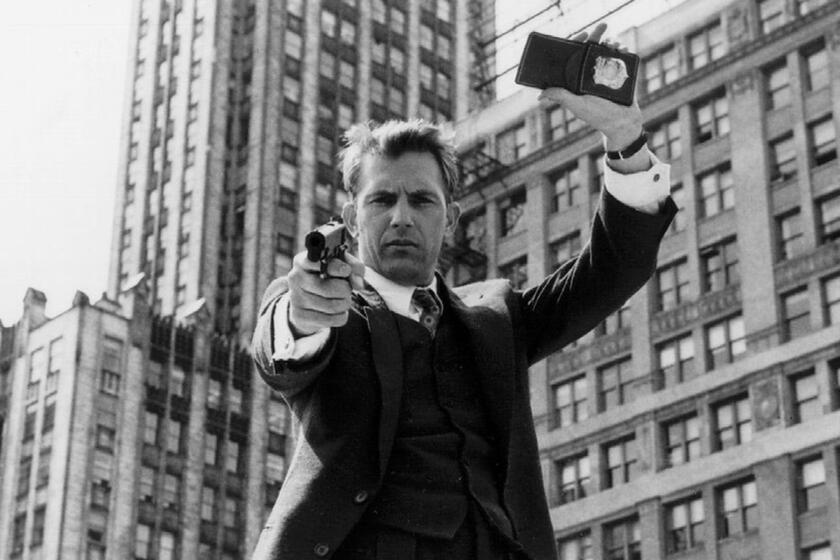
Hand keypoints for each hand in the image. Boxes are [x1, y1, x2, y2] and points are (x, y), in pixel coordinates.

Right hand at [287, 251, 365, 336]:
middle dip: (345, 290)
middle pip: (329, 288)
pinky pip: (331, 320)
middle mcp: (295, 278)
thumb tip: (358, 283)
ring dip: (345, 303)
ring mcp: (296, 298)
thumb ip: (354, 267)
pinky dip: (341, 316)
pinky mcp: (300, 316)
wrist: (307, 301)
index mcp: (303, 261)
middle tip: (347, 289)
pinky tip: (337, 311)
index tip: (346, 271)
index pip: (319, 263)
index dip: (337, 267)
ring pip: (332, 306)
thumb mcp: (340, 265)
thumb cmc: (327, 278)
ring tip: (344, 300)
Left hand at [537, 22, 643, 150]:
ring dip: (611, 43)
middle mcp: (590, 75)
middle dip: (596, 37)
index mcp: (578, 80)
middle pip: (591, 50)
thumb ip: (562, 97)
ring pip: (606, 52)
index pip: (574, 57)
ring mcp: (606, 74)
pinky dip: (622, 50)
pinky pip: (620, 58)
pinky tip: (623, 48)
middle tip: (601, 28)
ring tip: (614, 44)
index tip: (583, 36)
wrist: (622, 123)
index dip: (576, 44)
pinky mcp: (620, 74)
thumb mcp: (578, 106)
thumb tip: (540, 94)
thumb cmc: (598, 116)